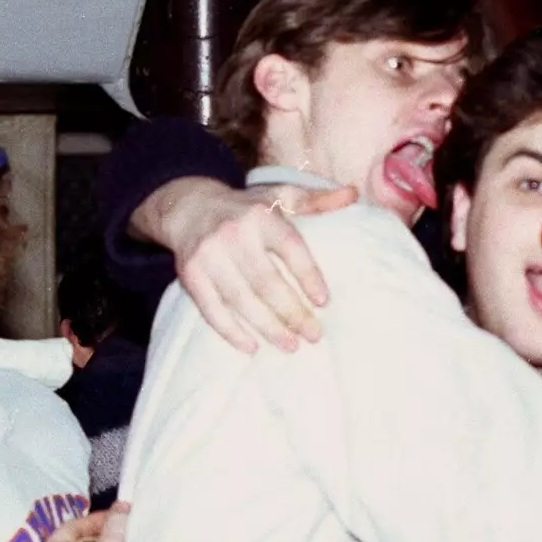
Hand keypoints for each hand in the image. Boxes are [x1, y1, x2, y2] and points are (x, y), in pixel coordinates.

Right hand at [149, 176, 358, 353]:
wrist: (189, 207)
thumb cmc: (246, 207)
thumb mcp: (279, 196)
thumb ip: (315, 200)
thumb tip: (352, 194)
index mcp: (261, 215)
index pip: (290, 248)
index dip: (308, 275)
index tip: (324, 301)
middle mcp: (234, 234)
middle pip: (267, 282)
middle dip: (292, 312)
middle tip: (314, 335)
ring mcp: (209, 256)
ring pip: (242, 300)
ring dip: (268, 327)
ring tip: (291, 345)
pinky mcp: (191, 275)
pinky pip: (212, 309)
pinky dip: (231, 331)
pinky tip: (251, 347)